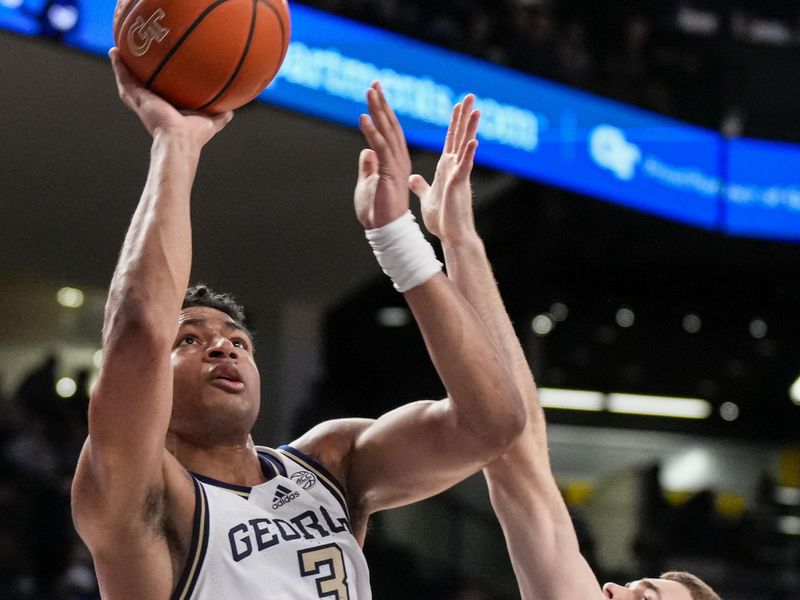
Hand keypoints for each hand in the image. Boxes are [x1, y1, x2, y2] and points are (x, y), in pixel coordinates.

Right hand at [109, 48, 231, 148]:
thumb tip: (231, 111)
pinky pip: (125, 79)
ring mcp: (141, 103)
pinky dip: (119, 66)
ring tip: (117, 52)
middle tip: (131, 61)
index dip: (156, 89)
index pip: (159, 98)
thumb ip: (219, 116)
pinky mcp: (137, 99)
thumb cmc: (194, 137)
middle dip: (135, 77)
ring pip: (128, 83)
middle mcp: (151, 108)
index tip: (155, 79)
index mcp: (165, 113)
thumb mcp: (210, 122)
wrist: (179, 141)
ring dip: (122, 68)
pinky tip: (115, 52)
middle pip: (140, 90)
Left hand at [354, 82, 411, 228]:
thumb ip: (369, 166)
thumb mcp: (368, 183)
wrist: (385, 229)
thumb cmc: (377, 211)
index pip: (389, 131)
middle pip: (390, 126)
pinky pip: (380, 147)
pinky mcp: (390, 172)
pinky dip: (372, 132)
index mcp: (395, 161)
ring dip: (378, 111)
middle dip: (381, 103)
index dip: (382, 111)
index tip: (375, 92)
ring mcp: (396, 165)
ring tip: (370, 92)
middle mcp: (399, 159)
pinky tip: (364, 117)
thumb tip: (366, 151)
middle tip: (374, 83)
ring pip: (387, 132)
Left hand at [409, 95, 479, 243]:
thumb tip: (412, 177)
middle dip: (464, 116)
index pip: (451, 140)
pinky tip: (473, 141)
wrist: (451, 236)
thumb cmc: (442, 219)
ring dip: (470, 128)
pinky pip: (465, 167)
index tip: (457, 105)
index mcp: (446, 168)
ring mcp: (459, 175)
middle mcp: (455, 168)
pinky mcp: (459, 186)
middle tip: (470, 96)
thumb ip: (421, 186)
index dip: (454, 123)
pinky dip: (468, 154)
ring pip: (466, 147)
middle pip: (460, 136)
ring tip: (475, 110)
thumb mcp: (426, 198)